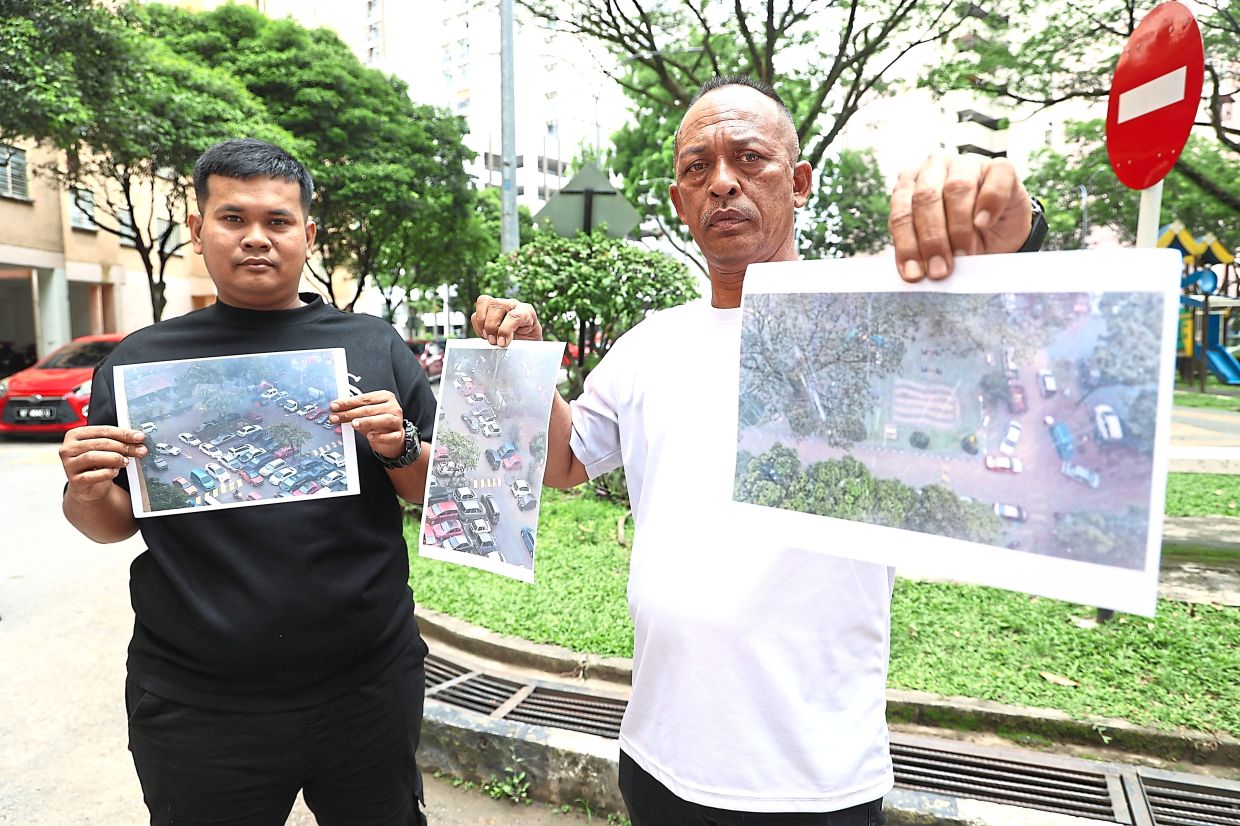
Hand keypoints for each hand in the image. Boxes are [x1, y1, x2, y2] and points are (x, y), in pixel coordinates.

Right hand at [59, 426, 146, 501]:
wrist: (89, 486)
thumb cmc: (97, 463)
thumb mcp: (105, 449)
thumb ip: (117, 440)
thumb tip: (138, 438)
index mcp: (75, 434)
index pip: (103, 430)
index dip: (124, 433)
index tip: (139, 437)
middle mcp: (69, 448)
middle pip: (99, 443)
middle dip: (123, 446)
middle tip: (139, 450)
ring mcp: (69, 465)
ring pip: (93, 457)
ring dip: (114, 458)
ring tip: (125, 461)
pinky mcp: (74, 480)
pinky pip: (91, 476)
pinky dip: (107, 473)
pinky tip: (115, 472)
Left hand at [330, 391, 403, 458]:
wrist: (393, 437)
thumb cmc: (378, 423)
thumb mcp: (367, 413)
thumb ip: (355, 410)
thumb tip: (337, 409)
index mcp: (385, 397)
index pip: (364, 398)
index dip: (348, 402)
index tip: (335, 406)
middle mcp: (393, 407)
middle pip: (370, 409)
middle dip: (350, 413)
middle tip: (336, 417)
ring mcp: (397, 421)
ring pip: (383, 419)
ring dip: (367, 421)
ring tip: (354, 424)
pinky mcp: (398, 435)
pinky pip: (390, 436)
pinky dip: (379, 436)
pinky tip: (370, 436)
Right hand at [471, 295, 542, 346]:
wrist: (527, 340)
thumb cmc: (529, 341)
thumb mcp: (529, 344)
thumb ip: (519, 343)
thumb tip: (502, 344)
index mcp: (526, 311)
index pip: (514, 315)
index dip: (505, 330)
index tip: (502, 343)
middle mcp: (512, 304)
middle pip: (496, 305)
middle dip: (492, 326)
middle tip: (494, 341)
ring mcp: (499, 305)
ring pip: (484, 302)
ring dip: (482, 322)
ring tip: (487, 337)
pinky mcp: (488, 311)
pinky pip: (476, 312)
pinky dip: (477, 325)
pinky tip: (485, 335)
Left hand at [889, 152, 1032, 281]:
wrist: (1001, 231)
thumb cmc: (962, 237)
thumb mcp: (937, 245)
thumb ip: (923, 250)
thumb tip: (917, 272)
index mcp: (910, 184)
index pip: (900, 213)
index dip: (906, 245)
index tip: (915, 274)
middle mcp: (934, 168)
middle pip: (925, 198)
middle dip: (932, 239)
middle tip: (940, 270)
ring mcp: (968, 163)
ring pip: (956, 189)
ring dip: (959, 228)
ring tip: (964, 256)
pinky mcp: (1000, 167)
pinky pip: (994, 180)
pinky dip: (989, 203)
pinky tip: (983, 223)